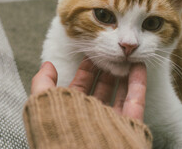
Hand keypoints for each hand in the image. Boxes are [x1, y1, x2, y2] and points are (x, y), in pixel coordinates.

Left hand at [31, 58, 146, 120]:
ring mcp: (111, 121)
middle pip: (100, 88)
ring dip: (122, 74)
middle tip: (110, 52)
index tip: (92, 53)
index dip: (85, 70)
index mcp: (71, 112)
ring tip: (125, 56)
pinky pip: (135, 101)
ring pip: (119, 93)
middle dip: (105, 70)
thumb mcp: (43, 104)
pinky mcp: (129, 125)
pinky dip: (138, 82)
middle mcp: (91, 116)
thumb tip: (47, 64)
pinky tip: (138, 66)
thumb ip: (42, 83)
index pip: (80, 86)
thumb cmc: (60, 130)